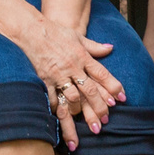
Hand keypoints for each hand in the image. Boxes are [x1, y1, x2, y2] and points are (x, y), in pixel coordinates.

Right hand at [24, 16, 122, 143]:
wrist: (32, 30)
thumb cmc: (56, 33)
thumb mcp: (78, 37)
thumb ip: (94, 46)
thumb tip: (110, 49)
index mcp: (83, 57)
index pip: (102, 74)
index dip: (112, 87)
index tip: (121, 99)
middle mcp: (72, 67)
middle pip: (90, 90)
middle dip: (99, 106)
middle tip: (105, 120)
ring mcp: (58, 75)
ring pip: (73, 97)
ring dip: (81, 112)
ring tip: (87, 124)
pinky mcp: (44, 80)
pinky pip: (52, 98)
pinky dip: (58, 108)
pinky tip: (62, 118)